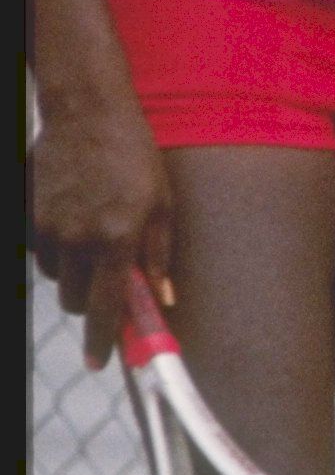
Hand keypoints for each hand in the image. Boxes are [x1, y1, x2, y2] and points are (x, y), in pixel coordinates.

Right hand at [31, 89, 175, 371]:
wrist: (87, 111)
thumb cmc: (135, 155)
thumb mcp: (162, 203)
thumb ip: (159, 256)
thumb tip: (163, 300)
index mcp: (119, 238)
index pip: (107, 307)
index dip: (102, 341)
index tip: (99, 363)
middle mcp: (80, 238)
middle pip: (74, 301)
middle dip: (88, 304)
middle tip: (104, 286)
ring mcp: (50, 227)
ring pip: (56, 279)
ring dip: (72, 275)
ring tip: (93, 239)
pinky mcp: (30, 216)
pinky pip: (41, 253)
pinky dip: (56, 252)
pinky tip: (73, 222)